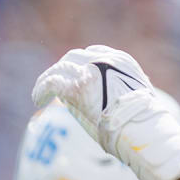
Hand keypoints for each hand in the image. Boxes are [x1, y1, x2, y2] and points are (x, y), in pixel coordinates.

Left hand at [31, 44, 152, 138]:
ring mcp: (89, 71)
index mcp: (121, 61)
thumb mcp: (136, 95)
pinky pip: (51, 83)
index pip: (92, 53)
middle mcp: (104, 60)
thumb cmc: (142, 120)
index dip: (78, 65)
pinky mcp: (76, 87)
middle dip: (61, 71)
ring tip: (39, 96)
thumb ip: (120, 88)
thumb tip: (111, 99)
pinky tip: (37, 101)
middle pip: (73, 58)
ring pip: (59, 68)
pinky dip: (40, 90)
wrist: (142, 126)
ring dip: (46, 80)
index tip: (71, 76)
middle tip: (51, 85)